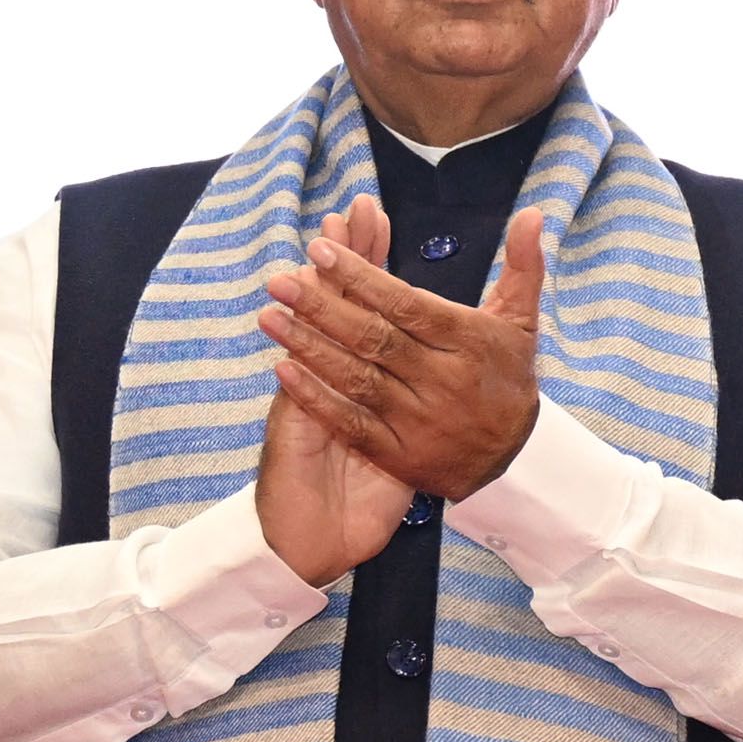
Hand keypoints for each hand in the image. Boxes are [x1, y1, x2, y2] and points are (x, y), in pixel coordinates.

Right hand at [253, 199, 416, 586]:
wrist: (319, 532)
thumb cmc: (366, 479)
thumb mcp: (406, 426)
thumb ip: (423, 376)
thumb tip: (452, 339)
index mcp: (364, 365)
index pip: (371, 301)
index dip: (367, 258)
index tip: (370, 214)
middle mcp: (333, 372)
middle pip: (341, 305)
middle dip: (346, 259)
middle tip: (348, 209)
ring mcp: (311, 395)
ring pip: (315, 338)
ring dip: (318, 294)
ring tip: (318, 246)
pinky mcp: (295, 427)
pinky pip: (298, 392)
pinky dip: (297, 363)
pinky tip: (289, 332)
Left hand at [259, 201, 547, 500]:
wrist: (512, 458)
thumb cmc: (507, 378)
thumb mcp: (520, 322)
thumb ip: (522, 267)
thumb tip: (533, 213)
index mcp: (468, 342)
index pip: (407, 304)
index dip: (362, 277)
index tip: (321, 251)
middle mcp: (443, 380)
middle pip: (375, 338)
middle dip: (323, 306)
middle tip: (280, 280)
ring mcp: (419, 420)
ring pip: (357, 378)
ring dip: (310, 347)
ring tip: (270, 316)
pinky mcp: (400, 455)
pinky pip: (351, 423)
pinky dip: (316, 398)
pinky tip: (283, 370)